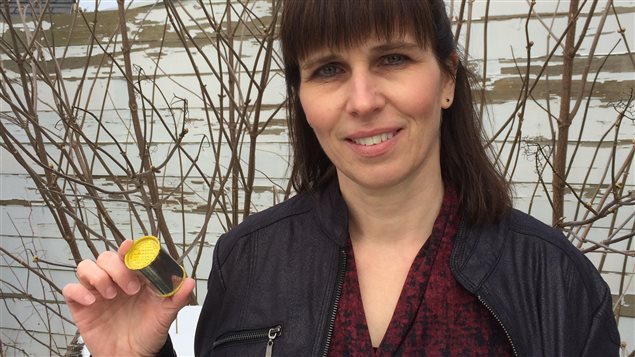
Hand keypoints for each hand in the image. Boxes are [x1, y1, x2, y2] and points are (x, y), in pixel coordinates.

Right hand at [62, 240, 194, 356]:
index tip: (130, 247)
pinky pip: (70, 289)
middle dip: (117, 268)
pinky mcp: (82, 306)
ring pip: (86, 266)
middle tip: (130, 288)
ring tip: (111, 295)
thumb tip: (189, 281)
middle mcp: (114, 280)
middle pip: (106, 257)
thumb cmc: (148, 333)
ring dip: (98, 276)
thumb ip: (177, 298)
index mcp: (134, 277)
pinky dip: (78, 291)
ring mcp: (97, 292)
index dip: (128, 248)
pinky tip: (91, 302)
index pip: (128, 254)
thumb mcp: (166, 315)